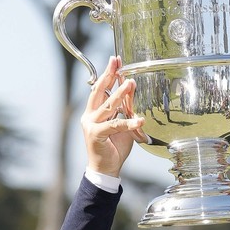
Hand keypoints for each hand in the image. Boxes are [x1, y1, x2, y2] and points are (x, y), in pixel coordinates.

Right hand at [81, 56, 146, 176]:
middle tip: (117, 62)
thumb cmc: (114, 147)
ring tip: (131, 83)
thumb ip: (125, 111)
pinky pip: (115, 125)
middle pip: (99, 91)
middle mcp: (89, 115)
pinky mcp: (96, 135)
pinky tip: (140, 119)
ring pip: (108, 106)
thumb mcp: (122, 125)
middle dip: (109, 75)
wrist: (105, 169)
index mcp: (93, 111)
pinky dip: (128, 122)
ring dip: (120, 94)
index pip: (100, 88)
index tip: (115, 60)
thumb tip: (134, 95)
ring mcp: (91, 125)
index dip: (108, 74)